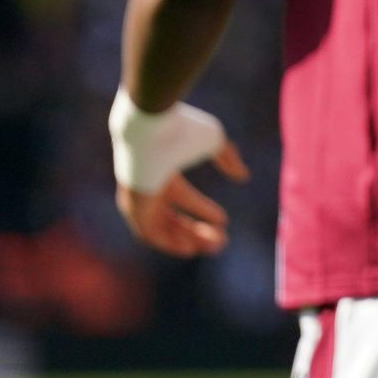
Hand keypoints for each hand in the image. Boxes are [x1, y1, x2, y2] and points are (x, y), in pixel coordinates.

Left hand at [117, 141, 249, 259]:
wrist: (150, 128)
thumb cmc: (180, 130)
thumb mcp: (212, 141)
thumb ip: (228, 158)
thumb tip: (243, 176)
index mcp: (164, 170)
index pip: (183, 197)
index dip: (204, 209)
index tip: (224, 221)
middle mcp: (149, 188)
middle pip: (171, 218)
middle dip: (196, 231)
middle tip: (221, 241)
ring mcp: (139, 199)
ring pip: (162, 229)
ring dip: (187, 240)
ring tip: (213, 247)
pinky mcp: (134, 208)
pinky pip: (150, 235)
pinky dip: (170, 244)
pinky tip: (190, 249)